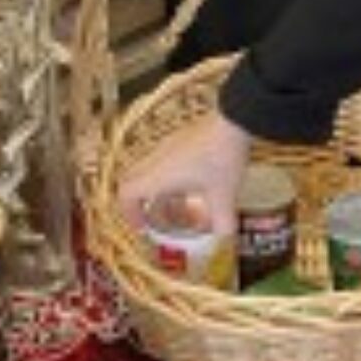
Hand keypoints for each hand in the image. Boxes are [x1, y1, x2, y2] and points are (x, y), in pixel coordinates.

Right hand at [118, 112, 252, 235]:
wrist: (234, 120)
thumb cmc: (222, 159)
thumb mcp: (223, 197)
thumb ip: (223, 222)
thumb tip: (225, 239)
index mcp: (158, 176)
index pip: (126, 194)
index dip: (128, 213)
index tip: (142, 227)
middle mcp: (156, 160)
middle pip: (132, 181)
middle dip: (139, 203)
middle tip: (154, 218)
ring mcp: (167, 146)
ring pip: (149, 172)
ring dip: (158, 191)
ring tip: (179, 206)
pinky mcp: (180, 138)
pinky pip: (163, 161)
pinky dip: (170, 178)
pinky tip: (193, 185)